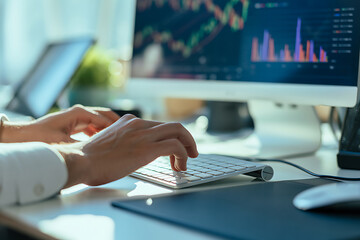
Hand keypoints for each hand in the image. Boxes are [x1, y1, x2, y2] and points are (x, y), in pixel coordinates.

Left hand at [1, 105, 118, 143]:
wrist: (24, 135)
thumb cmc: (41, 137)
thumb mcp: (65, 143)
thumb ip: (83, 146)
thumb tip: (99, 151)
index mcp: (80, 113)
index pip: (105, 118)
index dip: (117, 127)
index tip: (128, 134)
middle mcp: (80, 112)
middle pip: (105, 115)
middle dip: (117, 124)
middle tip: (128, 133)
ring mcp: (77, 117)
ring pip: (99, 121)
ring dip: (109, 128)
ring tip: (120, 138)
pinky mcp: (74, 123)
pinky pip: (92, 126)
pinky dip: (100, 132)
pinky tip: (105, 141)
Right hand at [55, 114, 198, 187]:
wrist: (79, 161)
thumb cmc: (90, 159)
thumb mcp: (111, 144)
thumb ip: (125, 143)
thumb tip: (133, 154)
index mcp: (130, 122)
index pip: (159, 125)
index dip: (171, 137)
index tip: (175, 149)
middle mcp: (138, 124)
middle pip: (173, 125)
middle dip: (186, 139)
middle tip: (191, 152)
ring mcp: (143, 134)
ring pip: (178, 131)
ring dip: (188, 146)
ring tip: (186, 162)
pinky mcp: (146, 147)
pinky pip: (175, 146)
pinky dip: (183, 155)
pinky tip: (179, 167)